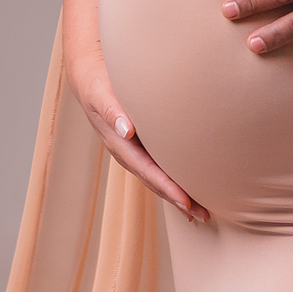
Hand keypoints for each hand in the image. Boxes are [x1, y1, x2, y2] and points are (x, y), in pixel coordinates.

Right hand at [67, 51, 209, 222]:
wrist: (88, 76)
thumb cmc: (98, 83)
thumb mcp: (102, 94)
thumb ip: (113, 112)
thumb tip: (127, 131)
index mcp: (119, 145)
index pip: (147, 171)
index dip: (167, 188)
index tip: (186, 202)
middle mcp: (126, 152)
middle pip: (154, 182)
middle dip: (178, 200)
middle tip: (203, 216)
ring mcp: (132, 150)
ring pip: (157, 178)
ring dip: (177, 194)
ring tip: (200, 211)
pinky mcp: (139, 143)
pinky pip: (157, 166)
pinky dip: (172, 180)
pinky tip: (186, 187)